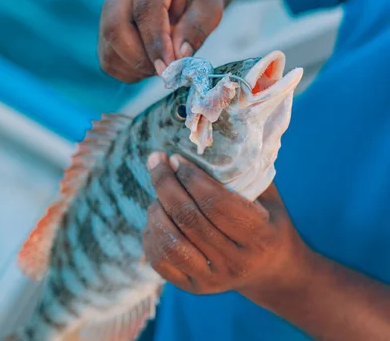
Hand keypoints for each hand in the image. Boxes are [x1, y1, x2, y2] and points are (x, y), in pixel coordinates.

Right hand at [98, 0, 223, 82]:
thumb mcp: (210, 6)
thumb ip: (196, 29)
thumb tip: (178, 57)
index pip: (144, 9)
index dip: (155, 42)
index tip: (168, 67)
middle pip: (115, 28)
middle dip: (140, 58)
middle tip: (165, 71)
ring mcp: (108, 8)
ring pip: (109, 48)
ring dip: (136, 67)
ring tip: (161, 65)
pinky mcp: (104, 31)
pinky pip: (109, 60)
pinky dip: (129, 72)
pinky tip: (149, 64)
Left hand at [143, 152, 317, 298]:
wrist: (273, 273)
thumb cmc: (268, 223)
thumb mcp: (268, 197)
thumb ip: (244, 173)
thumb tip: (209, 136)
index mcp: (261, 237)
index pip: (217, 204)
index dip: (191, 177)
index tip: (176, 158)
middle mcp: (236, 262)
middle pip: (189, 219)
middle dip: (166, 184)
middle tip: (156, 160)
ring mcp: (214, 280)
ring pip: (171, 241)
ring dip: (156, 209)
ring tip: (157, 192)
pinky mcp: (193, 288)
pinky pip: (160, 260)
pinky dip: (151, 233)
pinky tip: (156, 216)